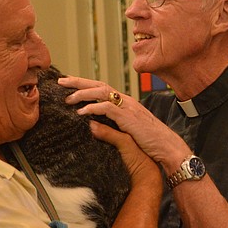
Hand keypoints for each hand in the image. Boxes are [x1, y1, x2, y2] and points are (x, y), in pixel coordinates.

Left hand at [59, 76, 190, 171]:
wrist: (166, 147)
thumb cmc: (149, 142)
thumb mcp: (124, 134)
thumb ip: (108, 129)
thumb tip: (89, 125)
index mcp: (125, 103)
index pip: (102, 88)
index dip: (85, 85)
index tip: (70, 84)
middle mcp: (126, 101)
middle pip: (98, 85)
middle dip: (79, 82)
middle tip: (62, 81)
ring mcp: (127, 107)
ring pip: (101, 92)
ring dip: (83, 93)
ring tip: (68, 98)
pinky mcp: (128, 117)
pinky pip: (107, 108)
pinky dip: (93, 107)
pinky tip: (81, 111)